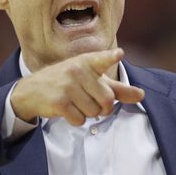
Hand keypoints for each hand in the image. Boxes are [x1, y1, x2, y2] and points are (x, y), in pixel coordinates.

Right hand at [10, 48, 144, 125]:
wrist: (33, 90)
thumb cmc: (69, 83)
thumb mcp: (93, 81)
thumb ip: (118, 89)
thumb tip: (142, 95)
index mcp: (87, 62)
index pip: (101, 59)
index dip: (111, 58)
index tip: (118, 54)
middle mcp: (77, 71)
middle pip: (107, 101)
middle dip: (101, 108)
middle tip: (88, 100)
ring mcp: (67, 86)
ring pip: (94, 113)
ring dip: (87, 114)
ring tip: (75, 103)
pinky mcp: (58, 101)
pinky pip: (80, 120)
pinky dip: (76, 120)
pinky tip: (66, 109)